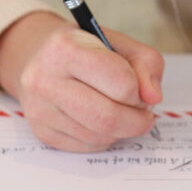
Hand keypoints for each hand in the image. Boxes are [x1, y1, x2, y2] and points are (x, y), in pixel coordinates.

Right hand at [0, 11, 163, 151]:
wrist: (43, 56)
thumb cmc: (88, 49)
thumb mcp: (122, 44)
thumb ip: (148, 64)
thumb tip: (153, 97)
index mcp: (65, 49)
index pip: (121, 83)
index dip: (139, 91)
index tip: (141, 89)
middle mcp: (44, 80)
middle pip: (107, 117)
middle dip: (136, 121)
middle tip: (145, 115)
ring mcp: (38, 109)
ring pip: (98, 136)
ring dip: (121, 130)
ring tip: (123, 112)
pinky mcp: (41, 131)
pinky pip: (86, 146)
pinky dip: (105, 137)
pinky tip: (102, 120)